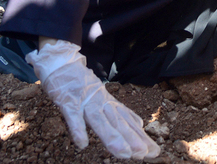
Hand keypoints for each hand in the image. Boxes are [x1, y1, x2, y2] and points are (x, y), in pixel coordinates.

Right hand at [27, 39, 158, 158]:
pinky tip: (82, 144)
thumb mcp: (104, 96)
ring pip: (99, 120)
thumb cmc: (82, 82)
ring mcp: (85, 101)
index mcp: (109, 103)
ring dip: (112, 137)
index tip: (154, 151)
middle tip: (146, 154)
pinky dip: (78, 129)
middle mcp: (100, 102)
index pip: (127, 122)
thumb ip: (120, 111)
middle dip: (132, 139)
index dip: (140, 137)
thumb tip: (139, 124)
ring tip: (124, 154)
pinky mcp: (68, 100)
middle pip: (117, 122)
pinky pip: (73, 116)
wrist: (62, 62)